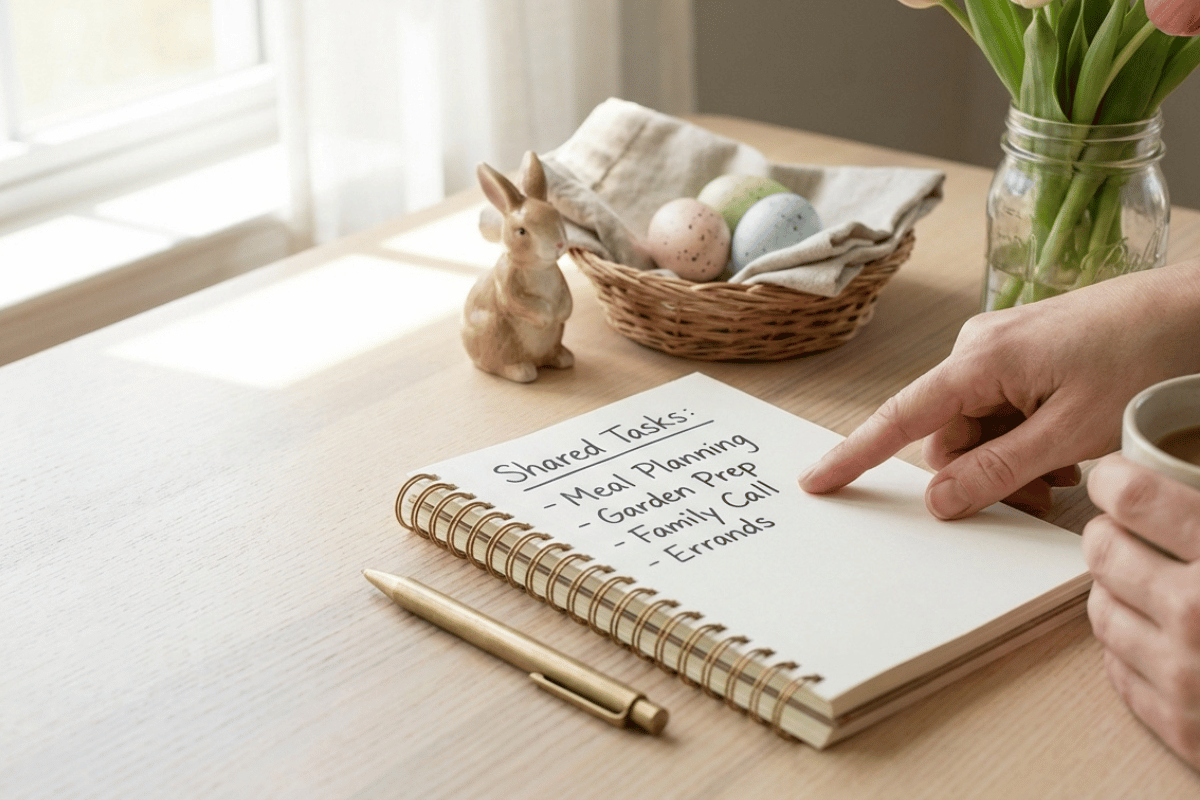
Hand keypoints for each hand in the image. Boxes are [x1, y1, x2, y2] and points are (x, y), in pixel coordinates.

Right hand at [798, 262, 1199, 518]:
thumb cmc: (1145, 355)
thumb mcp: (1073, 431)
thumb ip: (1000, 469)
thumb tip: (939, 500)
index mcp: (979, 360)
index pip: (901, 418)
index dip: (856, 455)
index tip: (817, 481)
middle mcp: (978, 349)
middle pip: (946, 435)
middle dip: (978, 475)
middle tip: (1036, 497)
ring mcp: (1001, 350)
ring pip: (977, 429)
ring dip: (1008, 462)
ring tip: (1063, 473)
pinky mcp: (1025, 355)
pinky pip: (1002, 411)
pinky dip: (1025, 440)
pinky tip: (1065, 448)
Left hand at [1084, 454, 1199, 768]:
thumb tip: (1189, 466)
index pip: (1136, 500)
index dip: (1115, 479)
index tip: (1115, 478)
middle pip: (1104, 551)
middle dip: (1108, 533)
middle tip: (1123, 531)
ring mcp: (1185, 677)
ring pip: (1101, 608)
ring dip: (1114, 590)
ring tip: (1142, 583)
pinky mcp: (1178, 724)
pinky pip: (1116, 667)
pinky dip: (1129, 647)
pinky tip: (1156, 634)